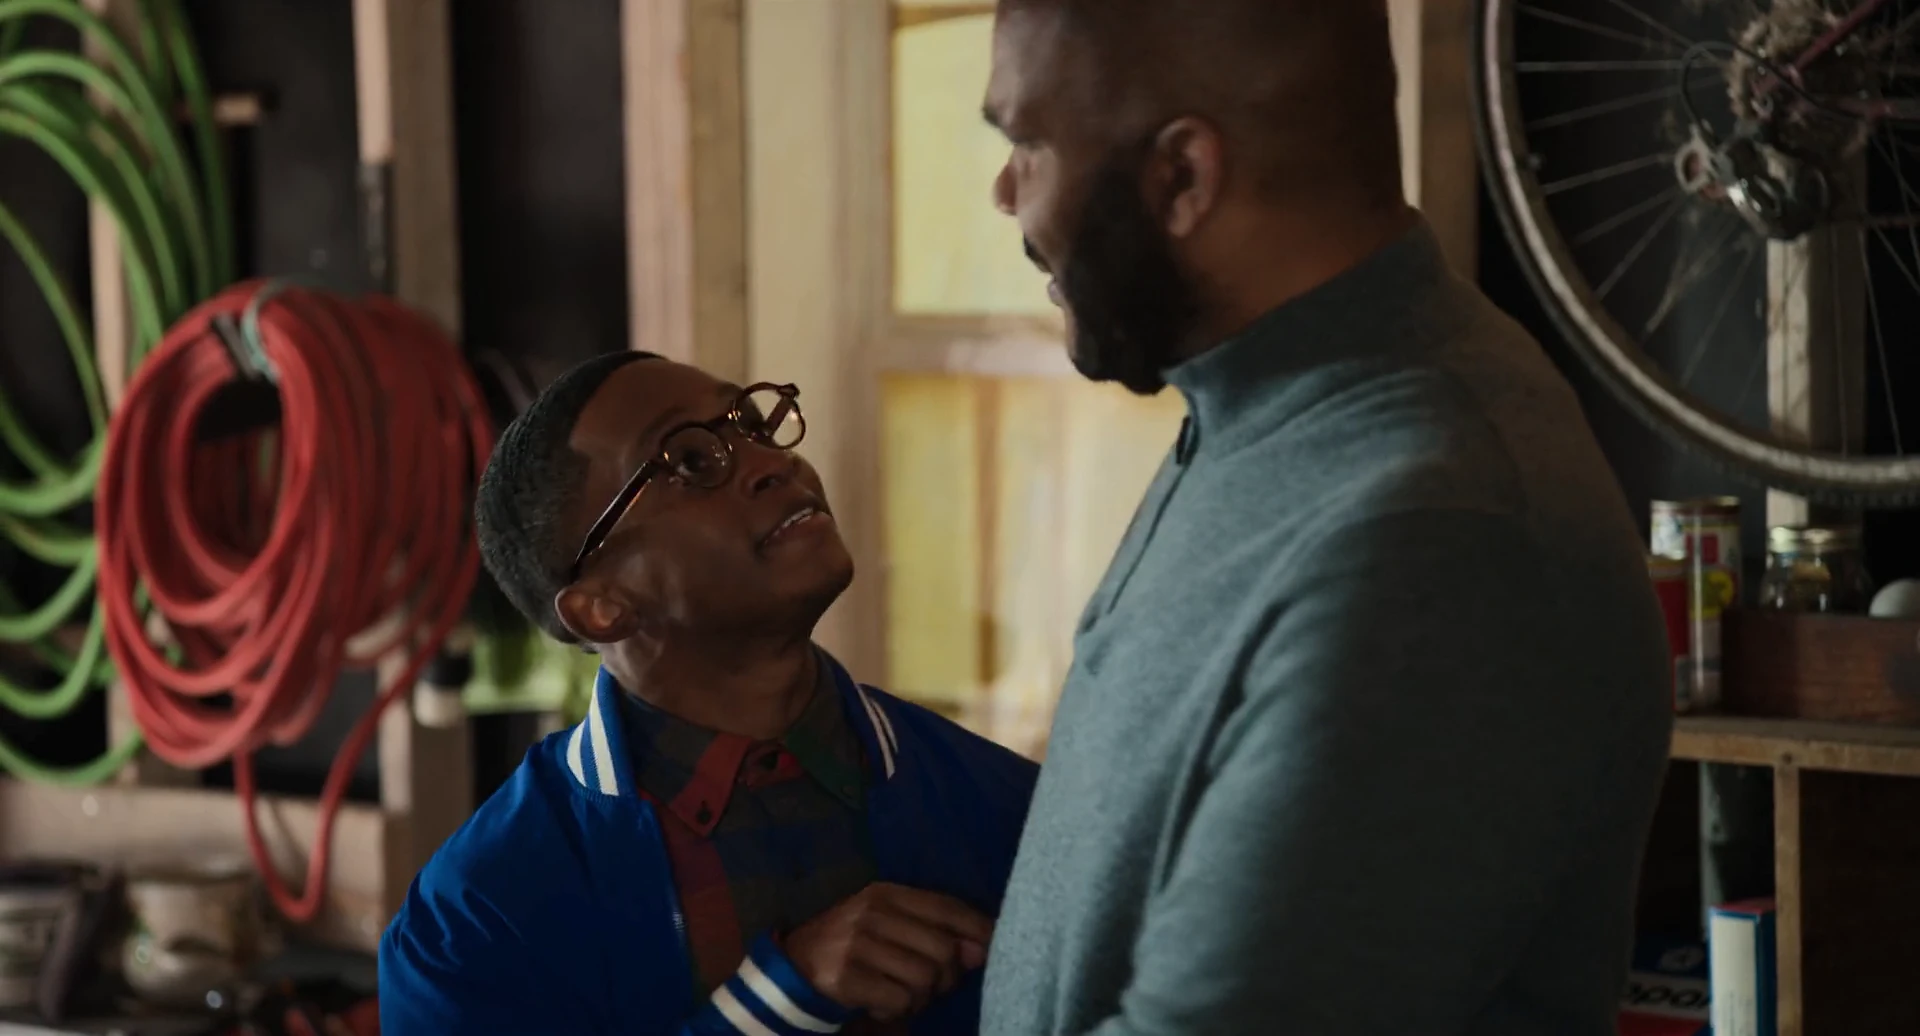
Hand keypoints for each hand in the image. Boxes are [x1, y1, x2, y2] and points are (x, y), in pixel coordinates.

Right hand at [783, 883, 993, 1021]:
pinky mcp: (845, 977)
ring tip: (900, 995)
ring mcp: (856, 943)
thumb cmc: (851, 947)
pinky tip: (880, 1006)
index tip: (993, 947)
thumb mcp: (887, 926)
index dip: (978, 929)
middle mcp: (872, 912)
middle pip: (944, 950)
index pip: (947, 907)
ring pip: (925, 979)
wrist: (791, 970)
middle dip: (945, 978)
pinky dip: (896, 1012)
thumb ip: (932, 931)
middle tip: (928, 987)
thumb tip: (979, 951)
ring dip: (920, 999)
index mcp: (886, 893)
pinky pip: (899, 1001)